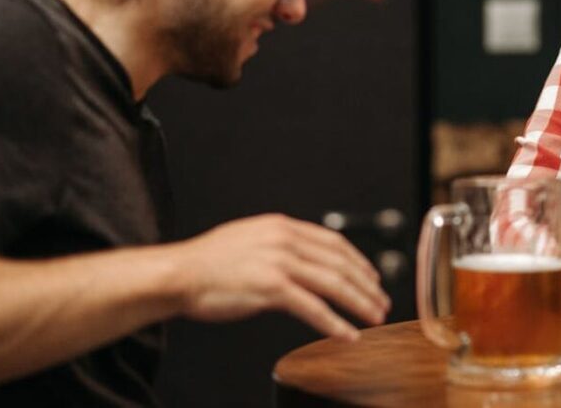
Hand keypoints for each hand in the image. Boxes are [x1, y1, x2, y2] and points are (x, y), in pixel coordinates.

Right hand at [171, 214, 390, 339]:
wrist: (179, 273)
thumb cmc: (209, 263)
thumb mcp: (250, 239)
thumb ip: (279, 245)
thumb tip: (303, 258)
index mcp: (282, 226)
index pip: (333, 241)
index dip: (357, 260)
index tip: (372, 276)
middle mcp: (285, 239)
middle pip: (339, 262)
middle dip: (366, 284)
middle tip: (381, 301)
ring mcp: (279, 262)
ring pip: (333, 283)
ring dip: (358, 303)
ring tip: (374, 317)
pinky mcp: (271, 287)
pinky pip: (313, 307)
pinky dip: (335, 323)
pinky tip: (347, 334)